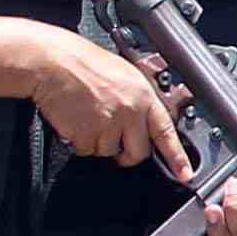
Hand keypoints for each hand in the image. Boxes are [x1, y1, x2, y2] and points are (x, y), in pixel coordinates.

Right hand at [22, 28, 190, 176]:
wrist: (51, 62)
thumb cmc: (82, 62)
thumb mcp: (124, 74)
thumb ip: (138, 100)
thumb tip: (144, 121)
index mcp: (143, 95)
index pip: (166, 131)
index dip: (177, 156)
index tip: (184, 173)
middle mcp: (130, 111)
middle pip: (139, 152)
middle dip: (128, 154)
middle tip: (118, 145)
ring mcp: (108, 124)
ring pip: (109, 151)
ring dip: (98, 142)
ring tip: (88, 116)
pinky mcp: (86, 134)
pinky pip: (87, 150)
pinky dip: (79, 141)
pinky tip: (75, 120)